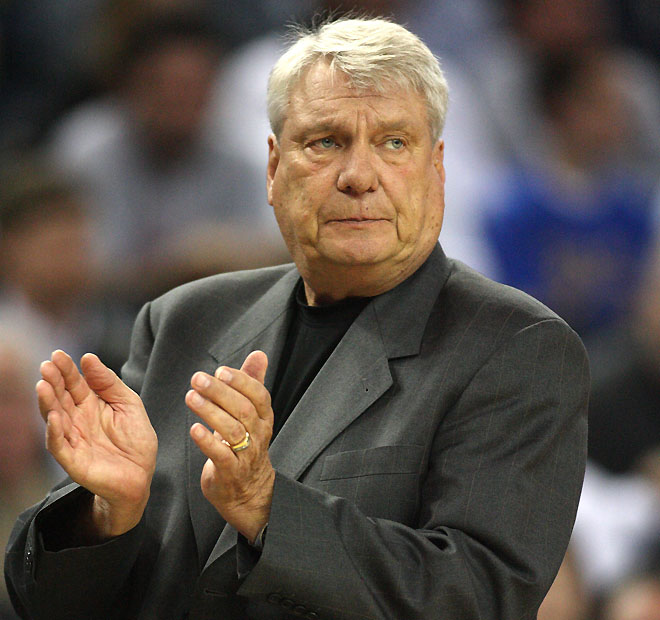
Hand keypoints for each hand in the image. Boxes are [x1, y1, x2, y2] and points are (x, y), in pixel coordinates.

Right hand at [37, 350, 157, 537]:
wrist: (142, 475)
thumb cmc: (135, 440)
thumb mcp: (128, 403)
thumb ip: (109, 382)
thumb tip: (88, 357)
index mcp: (91, 404)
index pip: (74, 383)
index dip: (66, 369)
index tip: (58, 354)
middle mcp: (77, 419)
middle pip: (61, 397)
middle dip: (54, 381)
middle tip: (48, 365)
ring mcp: (73, 439)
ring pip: (55, 417)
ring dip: (48, 402)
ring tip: (43, 385)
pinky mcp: (72, 460)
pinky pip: (59, 444)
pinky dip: (54, 431)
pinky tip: (53, 417)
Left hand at [186, 350, 274, 542]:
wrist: (248, 492)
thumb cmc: (246, 445)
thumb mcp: (252, 414)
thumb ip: (253, 383)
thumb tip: (260, 354)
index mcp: (263, 417)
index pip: (258, 395)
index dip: (241, 381)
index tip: (220, 371)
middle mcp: (259, 434)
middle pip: (243, 409)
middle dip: (220, 392)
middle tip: (198, 378)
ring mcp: (246, 455)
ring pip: (232, 430)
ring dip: (210, 412)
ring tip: (190, 398)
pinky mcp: (231, 472)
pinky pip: (221, 456)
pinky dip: (207, 442)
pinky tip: (194, 429)